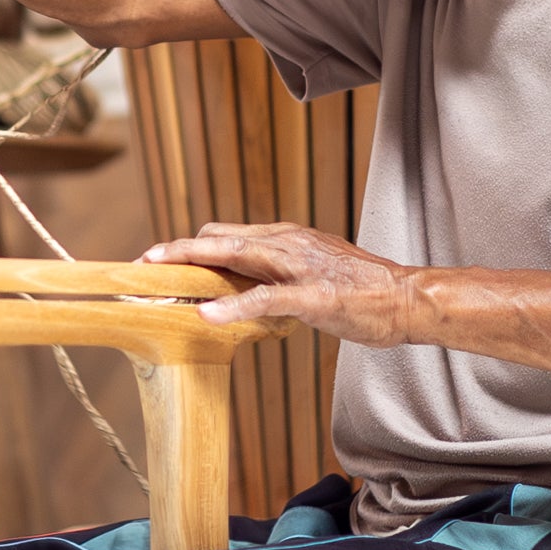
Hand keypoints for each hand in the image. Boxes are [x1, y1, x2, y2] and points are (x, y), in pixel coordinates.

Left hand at [142, 223, 413, 342]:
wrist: (408, 299)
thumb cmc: (362, 292)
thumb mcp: (312, 275)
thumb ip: (277, 277)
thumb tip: (244, 290)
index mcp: (286, 238)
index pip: (226, 234)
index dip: (190, 247)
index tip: (159, 261)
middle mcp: (287, 243)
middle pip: (219, 237)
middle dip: (178, 249)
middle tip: (142, 261)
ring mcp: (299, 267)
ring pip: (234, 255)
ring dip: (192, 262)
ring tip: (156, 271)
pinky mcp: (313, 295)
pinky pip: (264, 299)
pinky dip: (232, 306)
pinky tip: (206, 315)